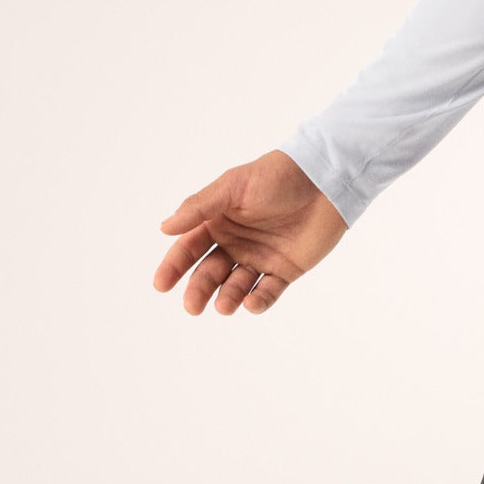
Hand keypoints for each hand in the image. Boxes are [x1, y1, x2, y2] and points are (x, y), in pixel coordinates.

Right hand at [153, 151, 346, 314]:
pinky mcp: (285, 270)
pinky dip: (258, 300)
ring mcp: (259, 258)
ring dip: (227, 298)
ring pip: (236, 285)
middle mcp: (234, 243)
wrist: (322, 182)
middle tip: (192, 306)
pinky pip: (268, 291)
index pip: (189, 248)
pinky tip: (250, 304)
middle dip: (199, 289)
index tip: (161, 285)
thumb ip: (200, 207)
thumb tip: (164, 228)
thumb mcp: (232, 187)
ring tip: (223, 307)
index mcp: (217, 222)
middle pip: (210, 272)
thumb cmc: (275, 177)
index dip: (174, 266)